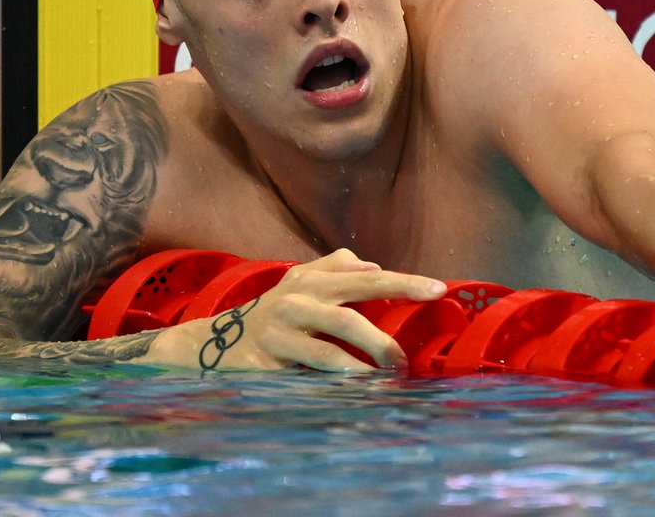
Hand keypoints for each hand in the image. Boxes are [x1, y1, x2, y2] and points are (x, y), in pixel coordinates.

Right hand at [150, 248, 446, 371]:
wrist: (214, 342)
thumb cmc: (272, 313)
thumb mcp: (300, 282)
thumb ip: (336, 269)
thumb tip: (374, 265)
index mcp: (311, 280)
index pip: (366, 279)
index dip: (404, 282)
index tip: (439, 289)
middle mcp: (297, 300)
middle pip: (351, 313)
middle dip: (384, 337)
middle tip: (405, 359)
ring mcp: (280, 332)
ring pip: (330, 349)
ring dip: (363, 365)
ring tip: (385, 377)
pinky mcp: (266, 361)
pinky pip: (307, 375)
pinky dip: (335, 383)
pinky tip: (354, 389)